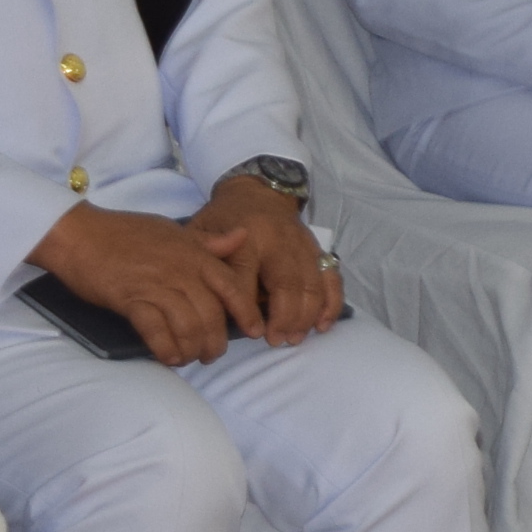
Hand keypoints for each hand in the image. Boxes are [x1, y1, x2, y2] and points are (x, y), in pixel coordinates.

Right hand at [25, 204, 258, 366]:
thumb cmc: (126, 231)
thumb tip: (241, 237)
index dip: (246, 312)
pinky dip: (166, 348)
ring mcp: (156, 286)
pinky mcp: (130, 300)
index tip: (255, 331)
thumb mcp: (174, 231)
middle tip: (212, 355)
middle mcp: (181, 272)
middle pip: (211, 314)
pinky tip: (169, 358)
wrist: (80, 234)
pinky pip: (156, 330)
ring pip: (188, 325)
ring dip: (192, 349)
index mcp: (195, 255)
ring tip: (190, 359)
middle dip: (216, 341)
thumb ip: (208, 242)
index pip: (231, 287)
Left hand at [189, 175, 341, 344]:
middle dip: (284, 316)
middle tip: (276, 340)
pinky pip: (331, 277)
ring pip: (311, 283)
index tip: (250, 333)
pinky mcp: (317, 250)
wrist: (259, 191)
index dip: (247, 308)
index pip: (245, 277)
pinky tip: (323, 324)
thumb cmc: (224, 217)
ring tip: (295, 338)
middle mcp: (278, 241)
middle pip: (286, 283)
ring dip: (306, 314)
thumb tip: (200, 294)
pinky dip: (331, 302)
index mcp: (245, 238)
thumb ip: (201, 259)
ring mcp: (302, 245)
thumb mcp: (201, 230)